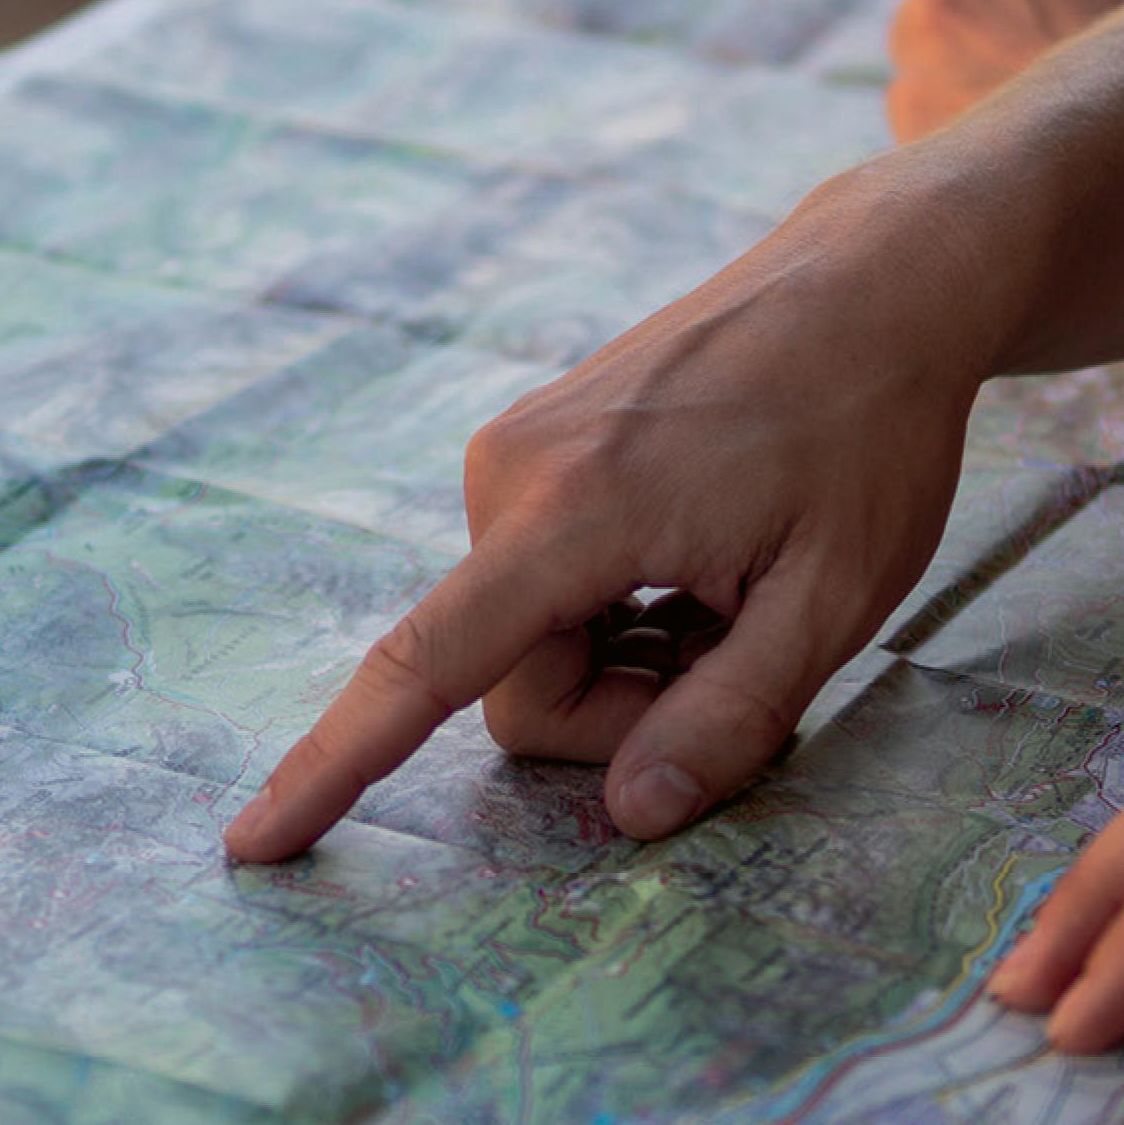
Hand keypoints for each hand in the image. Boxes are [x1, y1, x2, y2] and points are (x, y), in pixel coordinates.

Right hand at [224, 164, 998, 860]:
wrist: (870, 281)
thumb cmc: (870, 435)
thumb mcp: (835, 601)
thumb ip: (728, 719)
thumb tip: (629, 816)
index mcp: (574, 512)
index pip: (426, 669)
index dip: (337, 767)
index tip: (253, 842)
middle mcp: (508, 475)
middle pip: (517, 687)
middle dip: (623, 712)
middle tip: (744, 648)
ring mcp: (511, 456)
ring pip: (532, 644)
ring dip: (631, 657)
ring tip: (734, 584)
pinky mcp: (530, 452)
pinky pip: (543, 589)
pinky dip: (620, 608)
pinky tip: (704, 556)